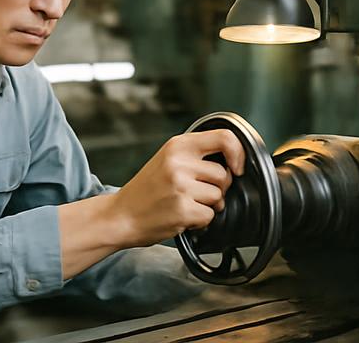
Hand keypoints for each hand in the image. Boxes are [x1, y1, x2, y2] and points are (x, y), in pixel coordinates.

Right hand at [107, 129, 246, 247]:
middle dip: (217, 188)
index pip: (225, 138)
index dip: (239, 153)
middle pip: (225, 175)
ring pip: (218, 197)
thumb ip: (196, 154)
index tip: (238, 167)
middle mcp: (179, 163)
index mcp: (178, 145)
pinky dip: (200, 221)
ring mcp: (180, 186)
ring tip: (185, 204)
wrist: (120, 216)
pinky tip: (182, 216)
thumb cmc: (147, 189)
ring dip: (207, 206)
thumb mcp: (168, 159)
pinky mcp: (182, 210)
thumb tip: (234, 159)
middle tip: (195, 193)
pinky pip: (209, 216)